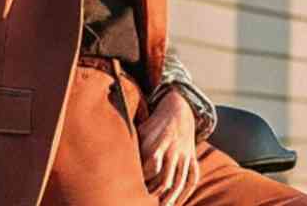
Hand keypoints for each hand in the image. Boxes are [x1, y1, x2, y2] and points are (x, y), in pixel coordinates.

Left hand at [138, 90, 199, 205]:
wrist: (178, 110)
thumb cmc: (153, 125)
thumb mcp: (140, 130)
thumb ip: (130, 145)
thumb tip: (114, 161)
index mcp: (159, 143)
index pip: (152, 166)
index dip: (144, 179)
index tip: (135, 187)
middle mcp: (173, 150)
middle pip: (166, 178)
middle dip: (157, 193)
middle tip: (148, 204)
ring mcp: (185, 155)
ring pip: (180, 180)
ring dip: (173, 197)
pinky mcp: (192, 157)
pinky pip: (193, 177)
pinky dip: (187, 191)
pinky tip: (180, 201)